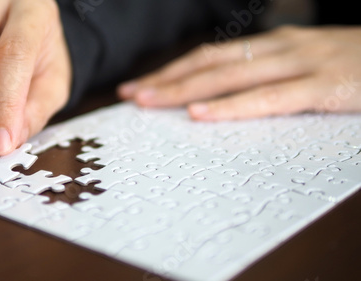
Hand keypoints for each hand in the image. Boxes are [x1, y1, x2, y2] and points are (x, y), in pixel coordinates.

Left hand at [118, 25, 360, 120]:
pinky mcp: (323, 86)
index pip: (211, 55)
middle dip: (166, 79)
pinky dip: (231, 107)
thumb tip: (228, 95)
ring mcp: (301, 64)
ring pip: (229, 76)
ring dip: (184, 89)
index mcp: (275, 44)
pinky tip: (202, 115)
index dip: (173, 69)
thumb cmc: (356, 63)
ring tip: (149, 102)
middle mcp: (280, 48)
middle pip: (210, 64)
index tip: (142, 84)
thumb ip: (271, 75)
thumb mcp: (308, 62)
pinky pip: (269, 98)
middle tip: (131, 94)